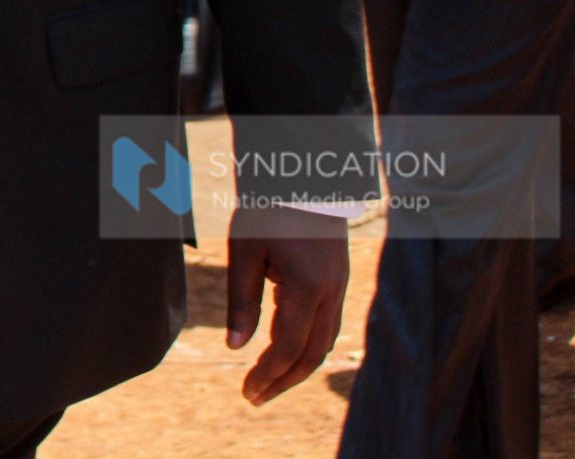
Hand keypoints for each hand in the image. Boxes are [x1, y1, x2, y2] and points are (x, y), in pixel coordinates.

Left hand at [223, 211, 348, 405]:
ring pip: (324, 342)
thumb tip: (235, 347)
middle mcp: (331, 294)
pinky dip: (308, 346)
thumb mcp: (244, 253)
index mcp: (307, 289)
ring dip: (297, 367)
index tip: (247, 392)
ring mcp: (339, 287)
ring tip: (269, 381)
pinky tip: (287, 351)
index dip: (268, 375)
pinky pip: (328, 325)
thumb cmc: (265, 209)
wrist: (300, 176)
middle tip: (255, 398)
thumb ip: (241, 302)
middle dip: (283, 380)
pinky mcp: (338, 279)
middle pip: (311, 354)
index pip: (288, 348)